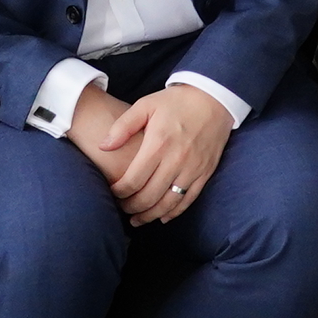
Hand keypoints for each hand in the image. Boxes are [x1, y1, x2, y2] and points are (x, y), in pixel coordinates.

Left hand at [82, 85, 234, 223]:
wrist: (214, 98)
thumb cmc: (176, 102)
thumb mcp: (146, 105)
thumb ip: (122, 127)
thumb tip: (103, 147)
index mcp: (158, 143)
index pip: (133, 180)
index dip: (119, 192)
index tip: (112, 192)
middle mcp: (176, 160)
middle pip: (149, 196)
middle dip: (131, 207)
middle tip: (122, 207)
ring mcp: (193, 168)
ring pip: (168, 203)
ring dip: (150, 215)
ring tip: (137, 219)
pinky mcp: (205, 172)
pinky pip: (188, 200)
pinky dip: (173, 212)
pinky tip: (162, 217)